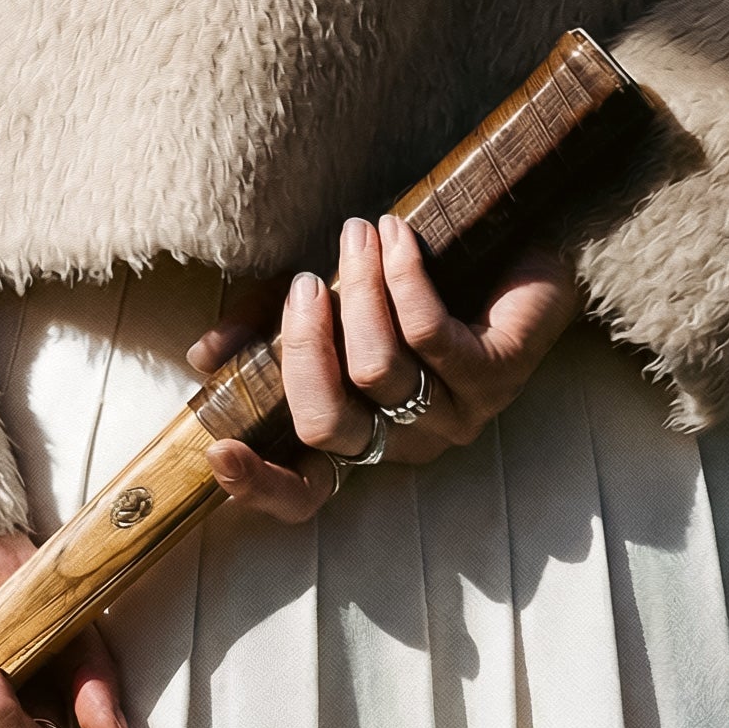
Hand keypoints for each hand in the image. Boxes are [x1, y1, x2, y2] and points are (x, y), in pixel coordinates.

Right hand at [189, 215, 580, 521]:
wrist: (523, 237)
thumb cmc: (418, 279)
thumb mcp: (327, 301)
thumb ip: (267, 331)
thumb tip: (206, 358)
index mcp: (363, 436)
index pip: (307, 492)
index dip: (262, 485)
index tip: (221, 450)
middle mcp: (407, 441)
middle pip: (330, 426)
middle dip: (304, 345)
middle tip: (307, 282)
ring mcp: (457, 415)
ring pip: (378, 372)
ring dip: (357, 292)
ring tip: (360, 234)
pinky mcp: (499, 376)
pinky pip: (430, 335)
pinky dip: (403, 278)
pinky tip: (398, 236)